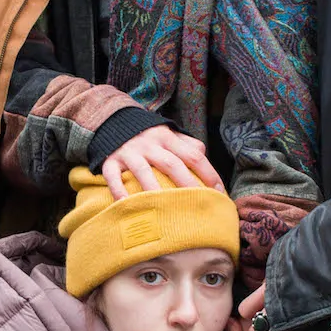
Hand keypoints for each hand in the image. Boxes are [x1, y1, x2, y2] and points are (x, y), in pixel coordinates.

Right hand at [101, 124, 222, 198]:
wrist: (113, 120)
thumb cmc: (149, 135)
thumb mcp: (169, 134)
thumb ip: (188, 145)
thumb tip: (207, 164)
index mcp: (168, 137)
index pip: (193, 155)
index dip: (208, 174)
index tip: (219, 193)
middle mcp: (150, 144)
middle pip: (172, 164)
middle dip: (187, 185)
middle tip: (199, 204)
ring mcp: (129, 152)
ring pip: (143, 171)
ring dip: (154, 189)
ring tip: (164, 209)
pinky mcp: (110, 160)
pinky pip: (113, 176)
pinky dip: (119, 190)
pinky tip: (127, 204)